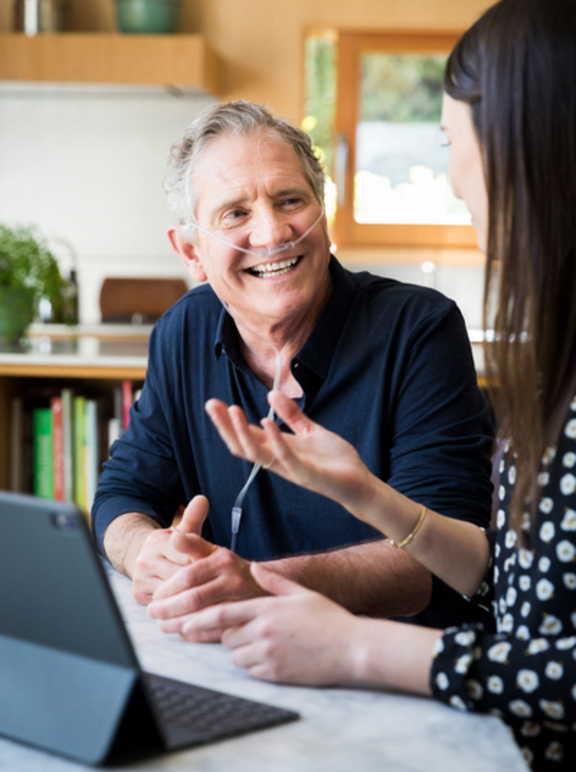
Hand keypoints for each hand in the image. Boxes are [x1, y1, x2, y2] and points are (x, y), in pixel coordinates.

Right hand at [131, 495, 207, 604]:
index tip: (215, 567)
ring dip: (190, 595)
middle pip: (179, 575)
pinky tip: (195, 606)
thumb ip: (194, 517)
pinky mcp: (139, 595)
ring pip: (172, 591)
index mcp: (157, 541)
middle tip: (216, 584)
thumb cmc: (171, 548)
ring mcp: (140, 578)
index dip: (202, 562)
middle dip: (198, 580)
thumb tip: (203, 499)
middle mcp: (145, 559)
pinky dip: (180, 605)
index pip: (186, 555)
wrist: (144, 560)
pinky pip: (165, 604)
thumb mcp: (184, 530)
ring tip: (209, 595)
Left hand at [147, 521, 266, 642]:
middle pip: (194, 598)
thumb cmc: (231, 569)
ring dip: (178, 624)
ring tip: (163, 625)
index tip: (155, 596)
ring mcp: (241, 601)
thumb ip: (193, 543)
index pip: (188, 575)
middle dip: (169, 608)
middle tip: (153, 613)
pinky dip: (197, 634)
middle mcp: (233, 580)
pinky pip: (216, 632)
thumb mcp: (214, 552)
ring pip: (203, 617)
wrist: (263, 584)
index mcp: (222, 561)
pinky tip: (184, 633)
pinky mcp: (244, 620)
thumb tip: (174, 536)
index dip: (168, 588)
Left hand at [180, 563, 360, 683]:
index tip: (184, 622)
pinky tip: (273, 656)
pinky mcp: (276, 673)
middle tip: (244, 630)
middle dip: (228, 633)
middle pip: (226, 635)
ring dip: (241, 650)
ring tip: (264, 643)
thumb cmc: (329, 618)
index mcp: (266, 608)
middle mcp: (263, 631)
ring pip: (235, 655)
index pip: (222, 613)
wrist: (352, 648)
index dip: (200, 618)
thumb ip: (273, 581)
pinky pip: (251, 670)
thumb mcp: (301, 593)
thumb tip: (256, 567)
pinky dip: (254, 665)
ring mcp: (269, 654)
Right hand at [205, 391, 374, 517]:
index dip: (229, 421)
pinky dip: (275, 441)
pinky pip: (286, 458)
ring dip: (243, 432)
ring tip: (233, 410)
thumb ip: (292, 415)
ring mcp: (290, 469)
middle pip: (243, 445)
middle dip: (226, 426)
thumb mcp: (311, 431)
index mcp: (278, 450)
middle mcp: (278, 461)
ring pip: (257, 454)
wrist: (359, 483)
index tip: (213, 403)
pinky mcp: (306, 475)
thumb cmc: (334, 460)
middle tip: (211, 405)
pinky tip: (267, 422)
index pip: (246, 435)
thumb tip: (272, 393)